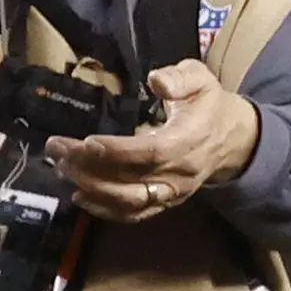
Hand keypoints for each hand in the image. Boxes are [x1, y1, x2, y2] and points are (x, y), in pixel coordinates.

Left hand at [49, 61, 259, 220]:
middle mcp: (181, 174)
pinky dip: (104, 209)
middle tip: (56, 149)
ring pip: (129, 201)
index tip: (86, 142)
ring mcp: (173, 192)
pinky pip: (134, 214)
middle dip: (89, 167)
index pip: (152, 153)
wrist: (234, 140)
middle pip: (132, 180)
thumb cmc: (208, 106)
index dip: (118, 151)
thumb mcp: (201, 80)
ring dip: (91, 188)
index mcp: (190, 142)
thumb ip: (180, 77)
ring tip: (62, 167)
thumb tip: (157, 82)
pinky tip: (79, 195)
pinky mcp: (165, 202)